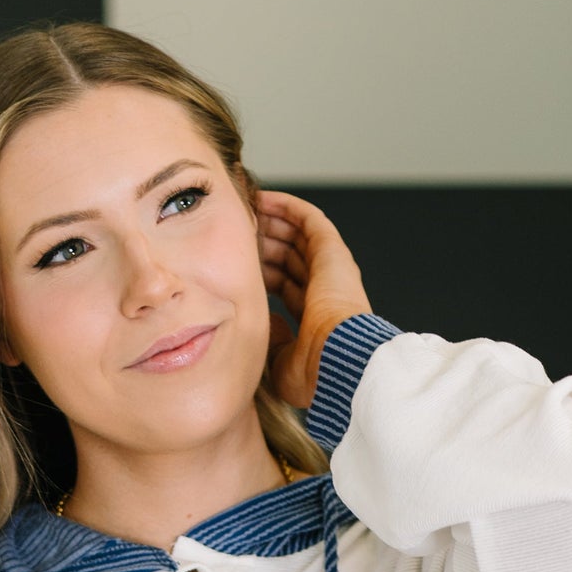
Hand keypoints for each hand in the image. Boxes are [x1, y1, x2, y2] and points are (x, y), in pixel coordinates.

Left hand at [256, 188, 371, 412]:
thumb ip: (270, 338)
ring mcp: (330, 268)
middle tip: (234, 232)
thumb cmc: (313, 371)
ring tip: (244, 209)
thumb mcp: (280, 361)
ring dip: (271, 221)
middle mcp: (325, 289)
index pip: (285, 285)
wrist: (336, 359)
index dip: (261, 272)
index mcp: (315, 317)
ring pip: (296, 235)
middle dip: (262, 243)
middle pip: (289, 257)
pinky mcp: (331, 250)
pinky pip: (307, 218)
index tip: (235, 265)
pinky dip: (286, 207)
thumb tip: (262, 319)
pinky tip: (263, 199)